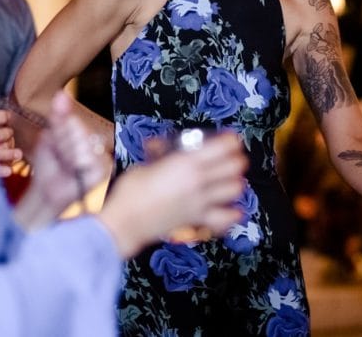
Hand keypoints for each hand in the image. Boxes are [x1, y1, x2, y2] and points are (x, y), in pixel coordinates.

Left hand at [15, 92, 110, 227]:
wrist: (45, 189)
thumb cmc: (48, 164)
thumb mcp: (50, 136)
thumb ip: (58, 116)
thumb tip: (61, 94)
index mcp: (85, 133)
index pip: (74, 121)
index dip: (60, 131)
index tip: (54, 142)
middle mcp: (96, 144)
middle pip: (78, 131)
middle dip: (62, 143)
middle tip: (58, 156)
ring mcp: (101, 158)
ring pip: (81, 145)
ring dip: (66, 155)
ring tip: (64, 164)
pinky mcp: (101, 172)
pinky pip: (87, 160)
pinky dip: (75, 165)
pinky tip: (72, 171)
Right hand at [97, 131, 247, 258]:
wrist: (125, 221)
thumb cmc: (130, 191)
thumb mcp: (145, 164)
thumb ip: (159, 155)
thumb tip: (160, 147)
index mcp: (186, 163)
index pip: (223, 147)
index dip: (230, 141)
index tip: (230, 139)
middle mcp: (198, 181)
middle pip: (234, 167)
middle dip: (236, 159)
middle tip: (231, 157)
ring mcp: (200, 202)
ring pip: (235, 190)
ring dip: (234, 182)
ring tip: (229, 179)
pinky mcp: (197, 220)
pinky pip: (225, 218)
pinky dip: (231, 213)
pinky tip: (231, 208)